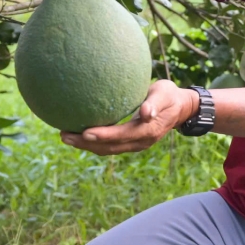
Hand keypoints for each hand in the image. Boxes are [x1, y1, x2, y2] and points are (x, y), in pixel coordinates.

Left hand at [60, 80, 197, 155]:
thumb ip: (155, 103)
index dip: (103, 136)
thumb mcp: (165, 94)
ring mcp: (136, 144)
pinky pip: (110, 146)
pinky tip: (79, 134)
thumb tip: (145, 112)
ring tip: (66, 136)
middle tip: (64, 135)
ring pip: (107, 149)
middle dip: (86, 144)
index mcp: (148, 130)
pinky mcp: (132, 142)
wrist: (180, 108)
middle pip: (109, 147)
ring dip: (86, 146)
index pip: (121, 136)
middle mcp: (141, 141)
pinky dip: (94, 143)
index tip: (84, 132)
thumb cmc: (170, 96)